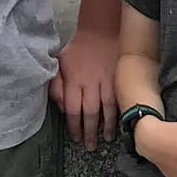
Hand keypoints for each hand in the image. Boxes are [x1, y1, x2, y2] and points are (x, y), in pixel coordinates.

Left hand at [49, 31, 117, 149]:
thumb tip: (61, 107)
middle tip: (90, 146)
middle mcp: (90, 82)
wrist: (101, 30)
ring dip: (107, 126)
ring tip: (106, 139)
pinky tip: (120, 122)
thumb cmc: (78, 49)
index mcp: (73, 80)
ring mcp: (107, 80)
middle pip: (90, 112)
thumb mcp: (58, 63)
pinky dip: (119, 112)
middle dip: (90, 132)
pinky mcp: (119, 78)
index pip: (73, 109)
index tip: (76, 137)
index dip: (74, 126)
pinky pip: (120, 98)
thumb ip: (56, 86)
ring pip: (107, 108)